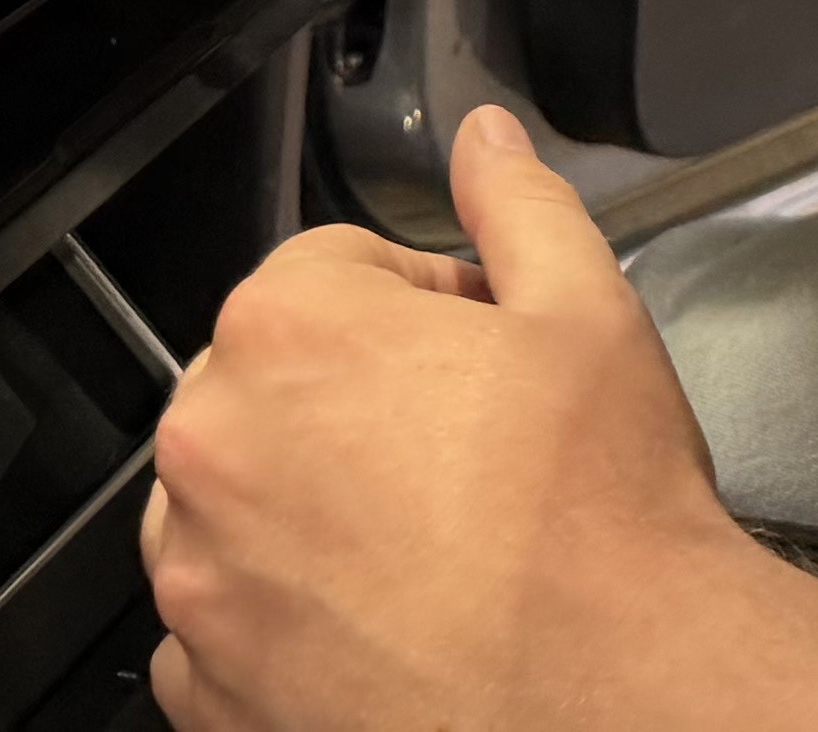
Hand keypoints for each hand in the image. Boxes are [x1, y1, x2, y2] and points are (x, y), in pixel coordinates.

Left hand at [144, 110, 762, 731]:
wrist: (614, 696)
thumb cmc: (599, 516)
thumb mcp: (587, 310)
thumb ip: (516, 204)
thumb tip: (483, 141)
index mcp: (286, 328)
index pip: (336, 271)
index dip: (429, 308)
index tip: (487, 362)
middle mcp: (215, 451)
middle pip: (273, 385)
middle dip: (356, 402)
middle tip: (469, 455)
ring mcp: (202, 584)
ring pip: (235, 505)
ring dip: (306, 508)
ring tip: (428, 545)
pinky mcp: (214, 694)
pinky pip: (222, 631)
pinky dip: (282, 624)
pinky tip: (381, 624)